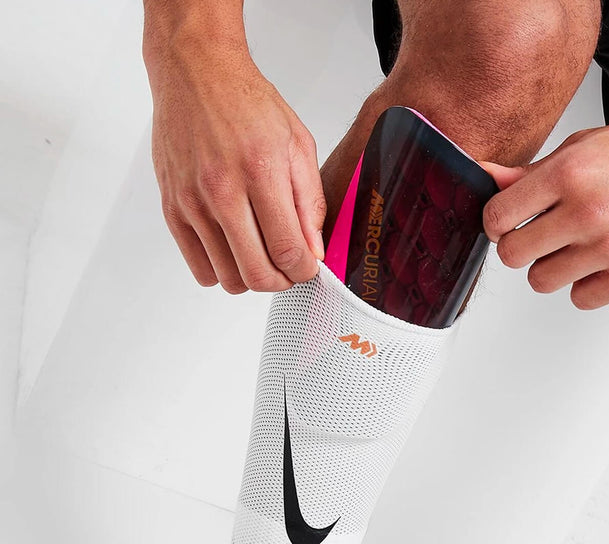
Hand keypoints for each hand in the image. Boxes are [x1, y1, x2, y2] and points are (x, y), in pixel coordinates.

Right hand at [148, 45, 325, 292]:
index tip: (309, 266)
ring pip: (227, 277)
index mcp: (260, 172)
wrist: (195, 74)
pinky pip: (198, 266)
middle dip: (281, 281)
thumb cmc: (248, 104)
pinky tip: (235, 251)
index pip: (287, 249)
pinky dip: (221, 270)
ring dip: (252, 277)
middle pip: (256, 273)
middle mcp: (221, 191)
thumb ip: (309, 201)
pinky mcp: (171, 207)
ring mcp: (191, 202)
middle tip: (290, 268)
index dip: (304, 270)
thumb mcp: (297, 144)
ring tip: (263, 255)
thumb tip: (313, 250)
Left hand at [480, 113, 608, 309]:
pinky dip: (586, 284)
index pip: (499, 217)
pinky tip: (600, 261)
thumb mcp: (585, 146)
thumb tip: (487, 176)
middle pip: (513, 254)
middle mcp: (588, 211)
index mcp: (570, 172)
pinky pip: (582, 298)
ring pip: (542, 281)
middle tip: (538, 236)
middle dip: (518, 246)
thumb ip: (533, 171)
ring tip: (573, 247)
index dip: (497, 222)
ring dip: (550, 267)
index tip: (507, 222)